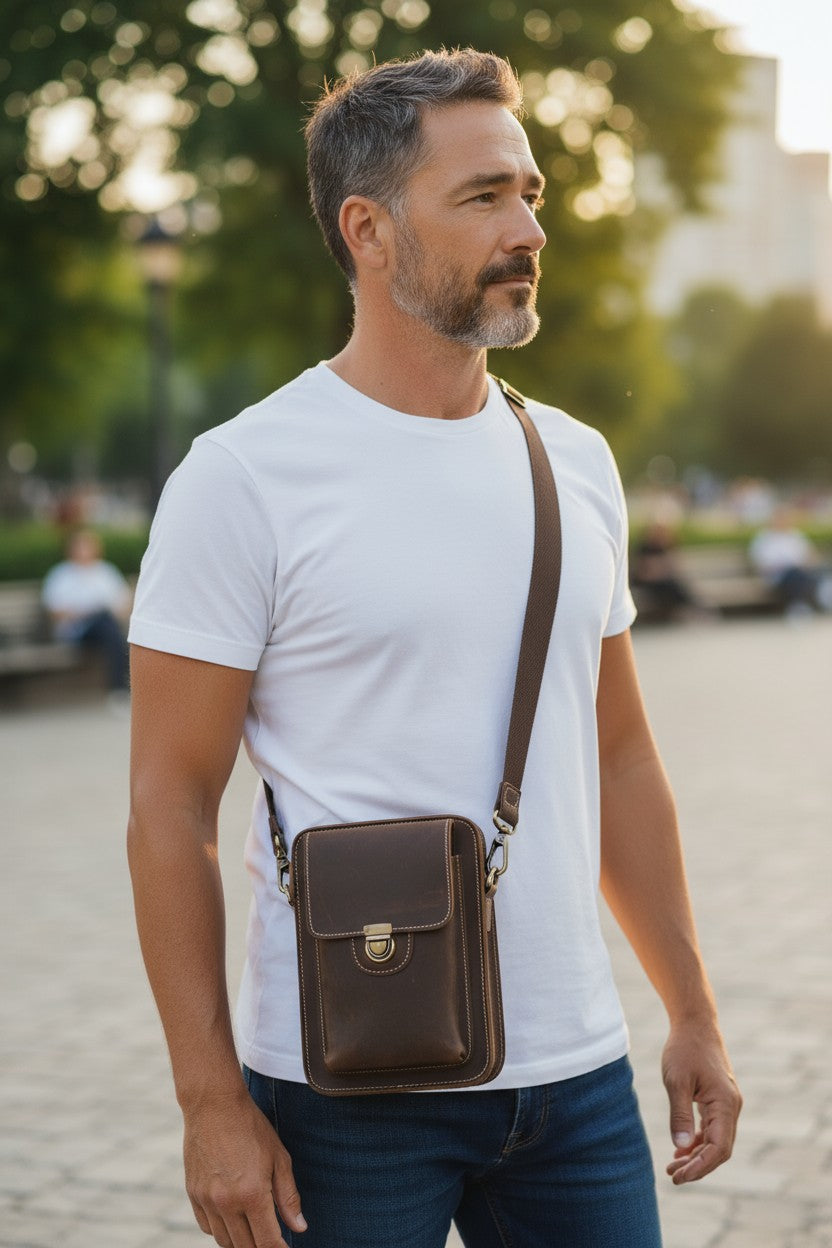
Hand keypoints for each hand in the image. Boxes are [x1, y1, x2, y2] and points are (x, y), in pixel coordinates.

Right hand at [183, 1090, 306, 1245]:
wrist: (214, 1105)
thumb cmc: (251, 1127)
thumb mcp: (278, 1157)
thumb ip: (288, 1197)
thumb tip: (299, 1228)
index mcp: (252, 1194)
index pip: (267, 1243)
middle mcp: (227, 1203)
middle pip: (245, 1247)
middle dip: (261, 1247)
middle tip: (272, 1238)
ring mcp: (206, 1200)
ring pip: (224, 1241)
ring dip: (241, 1242)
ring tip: (254, 1230)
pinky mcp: (193, 1194)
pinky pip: (207, 1227)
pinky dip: (221, 1230)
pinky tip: (233, 1219)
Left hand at [662, 1020, 741, 1184]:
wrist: (695, 1023)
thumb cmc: (684, 1048)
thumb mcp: (676, 1080)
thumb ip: (679, 1113)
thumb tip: (680, 1146)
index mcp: (725, 1104)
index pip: (718, 1148)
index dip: (700, 1167)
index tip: (679, 1176)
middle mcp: (731, 1107)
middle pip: (719, 1149)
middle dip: (697, 1166)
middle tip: (672, 1175)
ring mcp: (727, 1103)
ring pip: (716, 1140)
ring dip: (697, 1155)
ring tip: (673, 1165)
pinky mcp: (719, 1099)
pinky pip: (712, 1128)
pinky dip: (698, 1141)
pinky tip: (681, 1148)